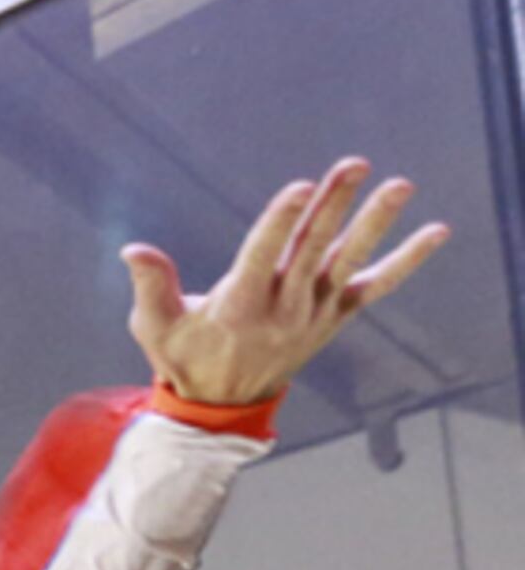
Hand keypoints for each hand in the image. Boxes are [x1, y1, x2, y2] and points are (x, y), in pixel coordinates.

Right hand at [123, 159, 446, 406]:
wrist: (223, 405)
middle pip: (312, 247)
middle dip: (333, 204)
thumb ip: (151, 286)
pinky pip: (377, 286)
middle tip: (352, 165)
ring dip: (375, 222)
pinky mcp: (334, 316)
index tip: (301, 188)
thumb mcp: (154, 327)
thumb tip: (133, 250)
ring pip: (349, 260)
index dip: (282, 221)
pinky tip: (436, 231)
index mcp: (238, 307)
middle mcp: (283, 308)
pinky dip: (408, 260)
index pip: (264, 255)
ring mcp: (314, 312)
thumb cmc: (183, 358)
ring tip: (399, 185)